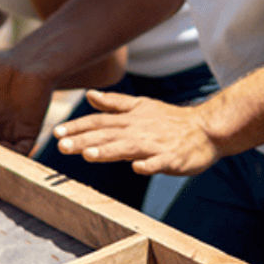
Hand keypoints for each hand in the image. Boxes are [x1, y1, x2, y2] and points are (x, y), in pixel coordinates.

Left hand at [51, 89, 221, 175]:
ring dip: (109, 151)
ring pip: (129, 147)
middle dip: (84, 140)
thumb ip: (115, 103)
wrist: (207, 129)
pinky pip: (160, 162)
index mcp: (131, 118)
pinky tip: (138, 168)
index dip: (78, 127)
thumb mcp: (142, 106)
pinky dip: (149, 164)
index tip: (56, 132)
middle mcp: (140, 130)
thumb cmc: (171, 120)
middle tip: (61, 146)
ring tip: (89, 155)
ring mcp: (156, 144)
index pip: (100, 122)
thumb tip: (89, 95)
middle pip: (109, 135)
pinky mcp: (172, 158)